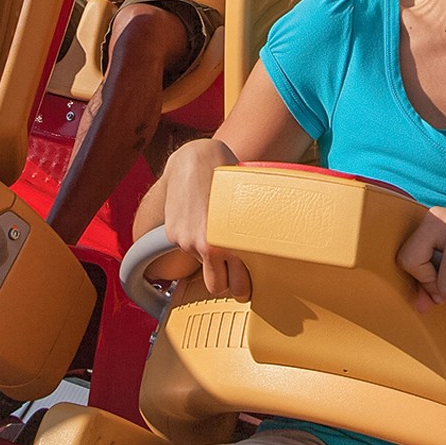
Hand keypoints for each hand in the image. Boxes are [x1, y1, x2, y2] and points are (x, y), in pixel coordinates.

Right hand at [161, 138, 250, 299]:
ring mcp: (185, 241)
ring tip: (218, 236)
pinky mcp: (172, 234)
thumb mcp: (246, 206)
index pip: (238, 284)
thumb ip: (251, 233)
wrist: (193, 157)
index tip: (250, 282)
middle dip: (227, 282)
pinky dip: (194, 241)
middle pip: (218, 287)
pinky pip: (187, 248)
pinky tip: (201, 222)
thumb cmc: (227, 175)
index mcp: (227, 242)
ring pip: (202, 266)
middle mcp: (205, 245)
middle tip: (237, 273)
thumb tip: (273, 251)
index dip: (245, 285)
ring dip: (209, 259)